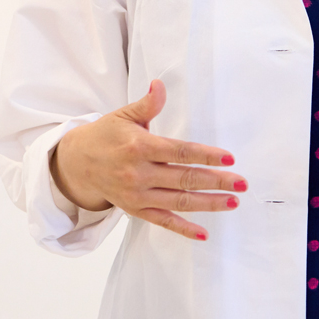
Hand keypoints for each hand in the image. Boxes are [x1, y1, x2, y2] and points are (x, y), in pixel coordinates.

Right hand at [51, 79, 246, 240]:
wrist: (76, 164)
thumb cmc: (105, 136)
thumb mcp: (123, 116)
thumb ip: (147, 104)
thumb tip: (160, 85)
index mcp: (139, 147)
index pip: (179, 152)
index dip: (205, 155)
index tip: (229, 158)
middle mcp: (139, 174)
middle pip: (184, 179)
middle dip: (216, 182)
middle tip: (241, 182)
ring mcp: (138, 195)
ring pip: (179, 202)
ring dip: (208, 204)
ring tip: (233, 202)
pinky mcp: (136, 210)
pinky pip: (163, 222)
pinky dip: (183, 229)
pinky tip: (204, 234)